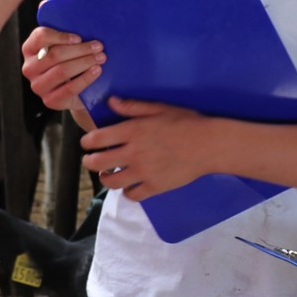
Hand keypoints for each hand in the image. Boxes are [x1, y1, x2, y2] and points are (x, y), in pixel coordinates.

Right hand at [22, 23, 103, 113]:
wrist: (78, 89)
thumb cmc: (70, 59)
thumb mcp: (66, 42)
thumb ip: (58, 24)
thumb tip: (45, 3)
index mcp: (30, 49)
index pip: (40, 37)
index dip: (60, 35)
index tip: (79, 37)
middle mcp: (29, 68)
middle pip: (54, 55)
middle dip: (80, 50)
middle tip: (99, 47)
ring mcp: (38, 86)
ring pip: (61, 71)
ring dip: (84, 63)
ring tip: (101, 58)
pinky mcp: (49, 101)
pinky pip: (69, 89)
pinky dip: (85, 79)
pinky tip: (96, 71)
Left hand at [81, 97, 216, 197]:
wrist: (209, 144)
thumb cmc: (186, 122)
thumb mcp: (159, 108)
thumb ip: (133, 107)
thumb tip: (111, 102)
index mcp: (132, 131)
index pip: (96, 139)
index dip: (86, 142)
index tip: (87, 143)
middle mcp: (133, 153)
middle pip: (98, 162)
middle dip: (89, 161)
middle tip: (91, 160)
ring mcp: (143, 172)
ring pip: (112, 182)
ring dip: (106, 178)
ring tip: (108, 175)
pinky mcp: (155, 187)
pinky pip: (132, 195)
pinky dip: (128, 192)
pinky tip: (130, 186)